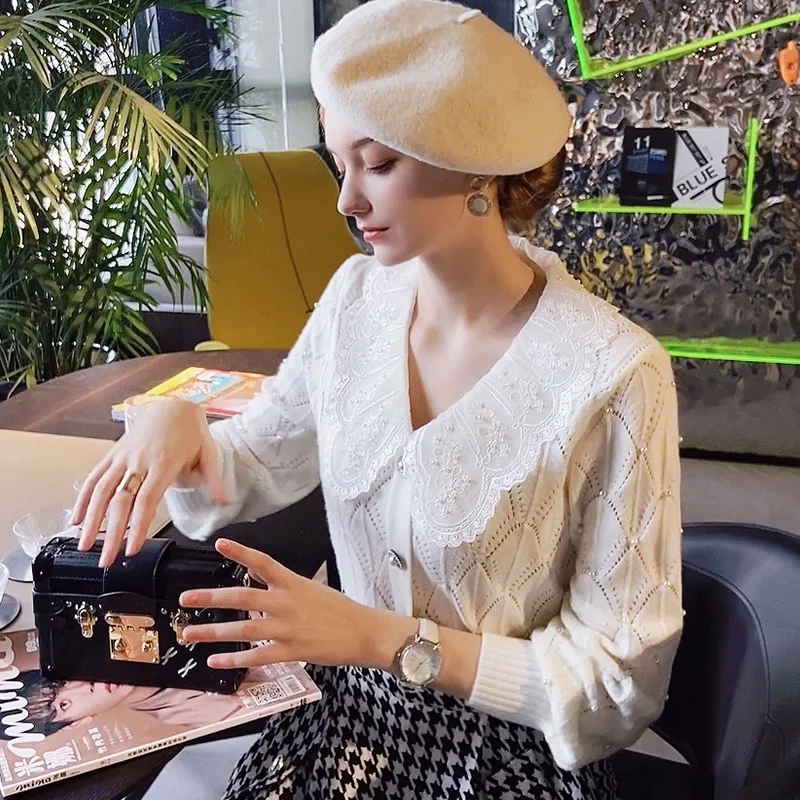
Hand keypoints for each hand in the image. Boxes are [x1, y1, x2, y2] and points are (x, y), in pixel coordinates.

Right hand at [71, 398, 228, 566]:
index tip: (132, 549)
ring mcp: (123, 457)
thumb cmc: (191, 429)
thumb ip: (214, 479)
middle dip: (111, 534)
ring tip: (84, 545)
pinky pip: (94, 476)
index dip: (137, 527)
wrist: (173, 404)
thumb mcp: (209, 452)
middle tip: (107, 560)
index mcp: (164, 462)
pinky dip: (83, 498)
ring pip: (100, 490)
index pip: (147, 500)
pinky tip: (76, 518)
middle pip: (120, 501)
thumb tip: (224, 502)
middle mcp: (139, 460)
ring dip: (90, 520)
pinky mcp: (113, 453)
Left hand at [179, 539, 409, 669]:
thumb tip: (262, 582)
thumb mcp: (314, 589)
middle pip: (242, 596)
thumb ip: (286, 587)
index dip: (240, 553)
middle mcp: (287, 603)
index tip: (219, 544)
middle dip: (211, 597)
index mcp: (294, 583)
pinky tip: (216, 661)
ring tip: (190, 633)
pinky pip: (256, 657)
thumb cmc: (341, 610)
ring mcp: (287, 628)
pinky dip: (234, 660)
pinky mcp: (291, 652)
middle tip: (186, 598)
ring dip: (213, 632)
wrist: (364, 633)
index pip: (263, 563)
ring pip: (243, 629)